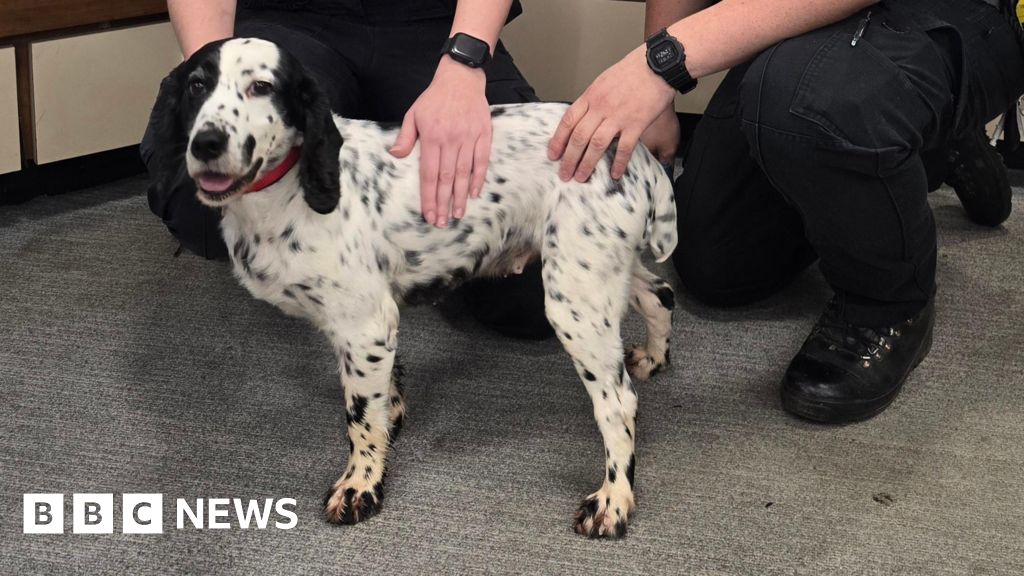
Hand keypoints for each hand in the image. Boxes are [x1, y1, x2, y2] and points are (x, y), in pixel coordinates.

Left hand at [390, 57, 491, 227]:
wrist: (461, 77)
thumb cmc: (434, 98)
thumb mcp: (413, 113)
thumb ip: (405, 136)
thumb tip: (395, 155)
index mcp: (431, 137)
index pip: (429, 174)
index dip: (429, 196)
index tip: (429, 214)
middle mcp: (450, 139)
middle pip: (446, 178)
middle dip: (443, 203)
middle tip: (442, 222)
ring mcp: (468, 137)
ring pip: (464, 173)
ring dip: (461, 196)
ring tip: (458, 214)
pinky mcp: (483, 134)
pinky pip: (482, 160)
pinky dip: (478, 178)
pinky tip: (474, 193)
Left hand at [547, 46, 675, 181]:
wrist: (657, 65)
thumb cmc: (632, 71)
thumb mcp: (604, 81)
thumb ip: (593, 100)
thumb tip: (584, 117)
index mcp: (591, 96)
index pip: (568, 121)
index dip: (558, 140)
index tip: (553, 155)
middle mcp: (601, 107)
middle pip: (579, 137)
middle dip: (569, 159)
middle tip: (564, 174)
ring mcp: (618, 116)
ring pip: (596, 145)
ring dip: (587, 164)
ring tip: (581, 177)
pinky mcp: (636, 123)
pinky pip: (624, 148)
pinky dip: (619, 163)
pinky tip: (615, 174)